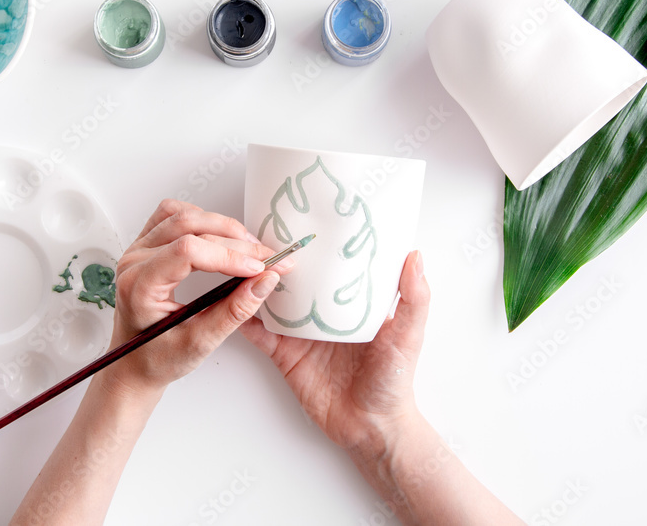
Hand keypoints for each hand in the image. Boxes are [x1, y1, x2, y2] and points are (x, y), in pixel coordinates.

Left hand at [99, 199, 286, 398]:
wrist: (133, 364)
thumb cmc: (157, 359)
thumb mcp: (199, 343)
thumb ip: (234, 311)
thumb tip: (266, 280)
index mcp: (138, 286)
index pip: (187, 251)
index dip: (229, 255)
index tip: (259, 269)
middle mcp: (133, 261)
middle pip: (189, 227)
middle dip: (235, 241)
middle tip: (267, 258)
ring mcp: (137, 249)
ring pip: (182, 215)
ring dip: (220, 226)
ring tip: (248, 248)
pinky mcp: (146, 245)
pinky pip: (172, 215)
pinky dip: (201, 219)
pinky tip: (220, 236)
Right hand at [241, 250, 429, 450]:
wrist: (371, 428)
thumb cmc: (395, 381)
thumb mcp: (409, 336)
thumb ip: (413, 299)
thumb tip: (415, 256)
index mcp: (352, 303)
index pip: (334, 266)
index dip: (322, 245)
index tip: (309, 218)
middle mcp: (325, 313)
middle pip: (298, 280)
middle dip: (281, 260)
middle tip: (263, 236)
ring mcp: (302, 332)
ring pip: (274, 301)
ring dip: (258, 285)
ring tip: (242, 264)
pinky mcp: (285, 354)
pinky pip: (261, 334)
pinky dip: (245, 320)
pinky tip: (232, 305)